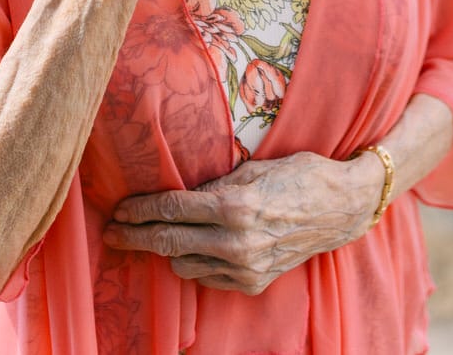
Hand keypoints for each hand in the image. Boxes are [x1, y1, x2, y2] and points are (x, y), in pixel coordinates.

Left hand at [103, 152, 382, 293]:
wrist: (341, 208)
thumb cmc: (296, 175)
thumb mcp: (251, 168)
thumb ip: (212, 184)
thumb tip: (175, 191)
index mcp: (234, 206)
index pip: (171, 210)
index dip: (139, 210)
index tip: (117, 210)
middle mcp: (237, 242)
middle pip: (169, 242)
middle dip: (134, 238)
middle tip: (111, 233)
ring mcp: (246, 268)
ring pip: (183, 264)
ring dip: (163, 250)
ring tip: (148, 235)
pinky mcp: (254, 283)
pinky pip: (207, 278)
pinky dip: (192, 263)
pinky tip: (186, 248)